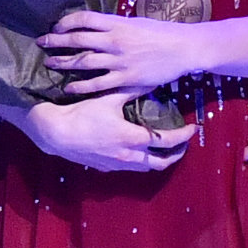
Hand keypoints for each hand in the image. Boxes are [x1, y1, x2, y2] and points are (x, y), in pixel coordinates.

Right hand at [23, 93, 194, 174]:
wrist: (55, 133)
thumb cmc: (81, 113)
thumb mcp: (109, 98)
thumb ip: (131, 90)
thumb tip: (149, 79)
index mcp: (133, 138)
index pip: (167, 141)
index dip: (183, 136)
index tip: (192, 129)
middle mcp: (128, 156)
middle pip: (160, 163)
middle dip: (175, 155)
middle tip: (182, 145)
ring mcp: (116, 164)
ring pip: (145, 168)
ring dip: (157, 160)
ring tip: (162, 150)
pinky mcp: (104, 167)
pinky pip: (128, 168)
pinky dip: (138, 161)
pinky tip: (135, 151)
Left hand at [41, 9, 196, 98]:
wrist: (184, 48)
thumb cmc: (162, 34)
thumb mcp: (136, 23)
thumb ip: (116, 27)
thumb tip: (96, 30)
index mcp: (117, 23)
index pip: (83, 19)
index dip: (66, 22)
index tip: (56, 27)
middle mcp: (115, 40)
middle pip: (77, 39)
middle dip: (56, 41)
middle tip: (42, 42)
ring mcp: (119, 61)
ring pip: (83, 62)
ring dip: (63, 63)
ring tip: (50, 63)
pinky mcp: (126, 79)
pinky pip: (97, 84)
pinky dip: (80, 86)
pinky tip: (69, 88)